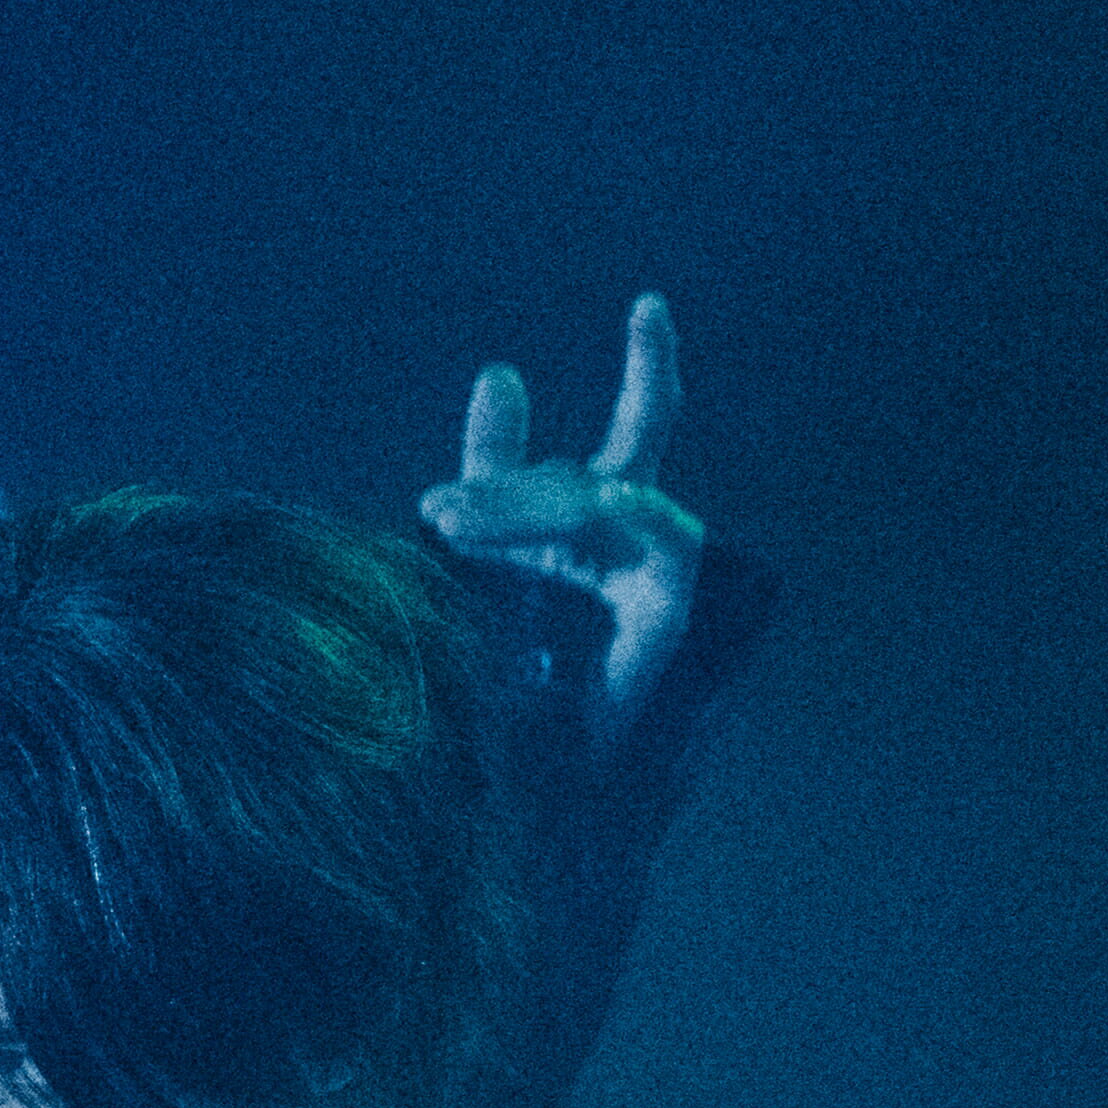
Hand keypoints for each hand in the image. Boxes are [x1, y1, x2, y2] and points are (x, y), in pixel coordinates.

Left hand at [418, 290, 703, 735]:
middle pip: (595, 470)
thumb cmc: (495, 692)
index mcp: (585, 536)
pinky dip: (624, 517)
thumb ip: (491, 473)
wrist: (521, 799)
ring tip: (451, 529)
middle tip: (436, 513)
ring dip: (525, 505)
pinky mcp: (671, 612)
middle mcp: (629, 549)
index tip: (644, 307)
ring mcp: (654, 579)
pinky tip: (593, 501)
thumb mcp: (474, 563)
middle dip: (515, 475)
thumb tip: (502, 369)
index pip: (620, 439)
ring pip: (604, 498)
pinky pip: (662, 543)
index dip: (646, 369)